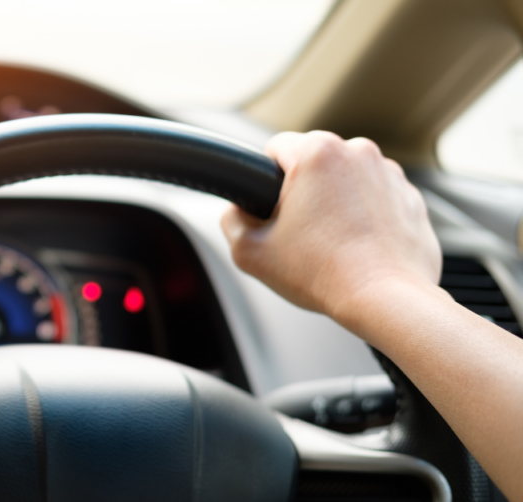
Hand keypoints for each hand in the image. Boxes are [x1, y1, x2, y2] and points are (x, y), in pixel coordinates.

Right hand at [221, 131, 441, 323]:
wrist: (385, 300)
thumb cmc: (322, 274)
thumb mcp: (249, 251)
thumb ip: (231, 219)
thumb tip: (238, 211)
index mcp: (318, 152)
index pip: (275, 148)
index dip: (265, 181)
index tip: (272, 209)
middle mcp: (359, 152)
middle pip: (314, 162)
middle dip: (304, 191)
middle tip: (300, 232)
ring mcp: (391, 174)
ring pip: (347, 180)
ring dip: (337, 202)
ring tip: (332, 243)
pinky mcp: (412, 198)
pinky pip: (377, 199)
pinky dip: (366, 217)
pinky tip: (358, 247)